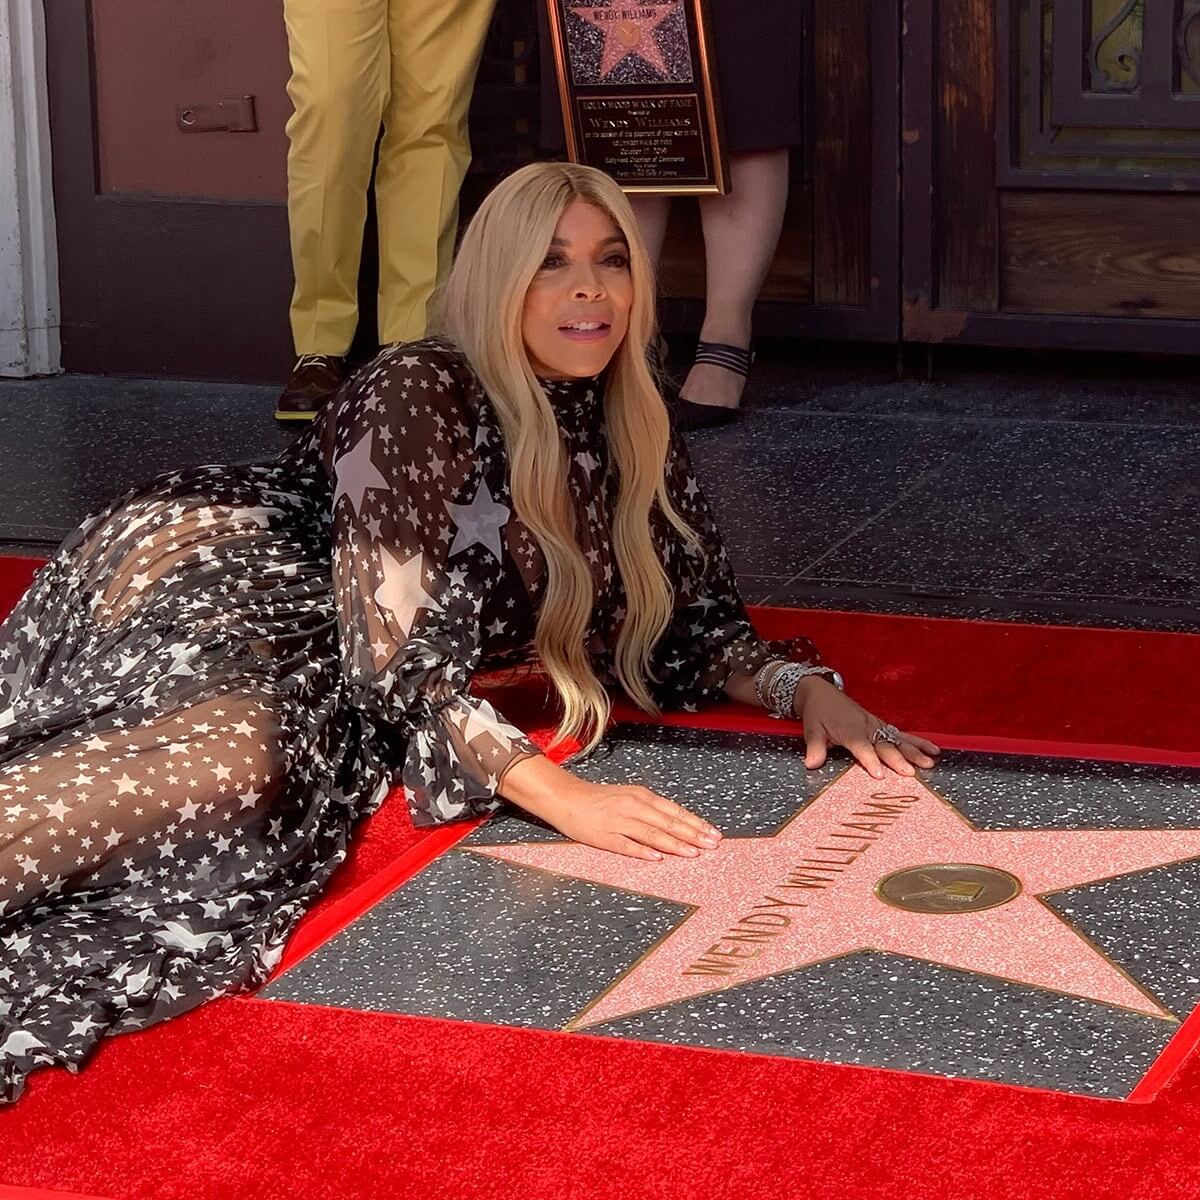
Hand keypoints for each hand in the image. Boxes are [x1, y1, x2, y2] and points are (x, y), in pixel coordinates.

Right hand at [548, 778, 723, 861]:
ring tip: (693, 854)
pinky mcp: (604, 836)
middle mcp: (633, 807)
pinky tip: (657, 858)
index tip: (713, 833)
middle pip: (668, 822)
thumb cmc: (600, 799)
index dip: (696, 823)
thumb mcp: (630, 796)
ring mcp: (618, 822)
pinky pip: (626, 846)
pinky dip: (643, 851)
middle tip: (712, 845)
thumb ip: (653, 809)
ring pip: (652, 834)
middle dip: (693, 835)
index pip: (675, 811)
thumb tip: (680, 823)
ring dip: (674, 844)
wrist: (567, 798)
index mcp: (641, 796)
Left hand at [794, 677, 939, 779]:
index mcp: (849, 729)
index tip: (879, 774)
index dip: (870, 760)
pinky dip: (918, 742)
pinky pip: (901, 734)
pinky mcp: (881, 725)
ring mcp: (876, 725)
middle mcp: (866, 727)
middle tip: (910, 773)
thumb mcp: (811, 730)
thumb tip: (812, 764)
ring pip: (898, 740)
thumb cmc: (817, 713)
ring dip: (914, 752)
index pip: (861, 747)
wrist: (821, 692)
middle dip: (897, 759)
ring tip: (929, 763)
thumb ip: (815, 748)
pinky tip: (933, 750)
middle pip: (884, 745)